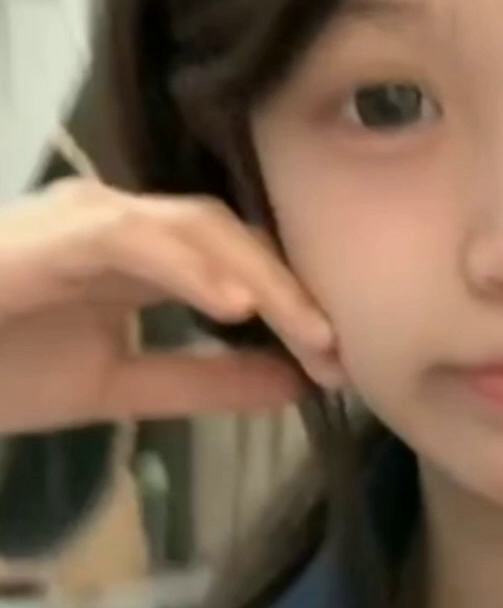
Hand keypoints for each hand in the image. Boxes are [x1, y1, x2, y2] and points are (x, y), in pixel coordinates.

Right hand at [0, 178, 347, 434]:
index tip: (341, 363)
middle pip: (227, 236)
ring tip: (311, 332)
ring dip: (261, 279)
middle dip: (291, 289)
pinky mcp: (54, 233)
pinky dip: (190, 265)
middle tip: (342, 350)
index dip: (291, 306)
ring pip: (194, 228)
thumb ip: (200, 382)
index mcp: (132, 254)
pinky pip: (134, 237)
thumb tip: (292, 386)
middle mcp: (115, 222)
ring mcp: (83, 218)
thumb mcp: (115, 388)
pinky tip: (235, 305)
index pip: (232, 262)